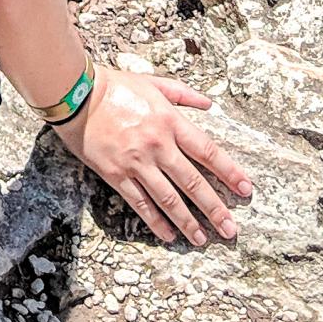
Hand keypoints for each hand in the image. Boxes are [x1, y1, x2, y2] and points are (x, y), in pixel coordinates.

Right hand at [59, 64, 253, 247]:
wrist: (77, 94)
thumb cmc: (115, 86)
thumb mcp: (153, 83)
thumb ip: (184, 95)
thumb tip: (209, 105)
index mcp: (170, 122)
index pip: (208, 152)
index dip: (229, 172)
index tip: (245, 190)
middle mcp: (158, 146)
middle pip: (193, 183)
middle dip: (215, 209)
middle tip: (230, 229)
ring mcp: (137, 163)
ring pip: (169, 199)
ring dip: (188, 222)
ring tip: (203, 239)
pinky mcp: (116, 175)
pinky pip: (140, 203)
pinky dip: (156, 221)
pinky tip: (168, 235)